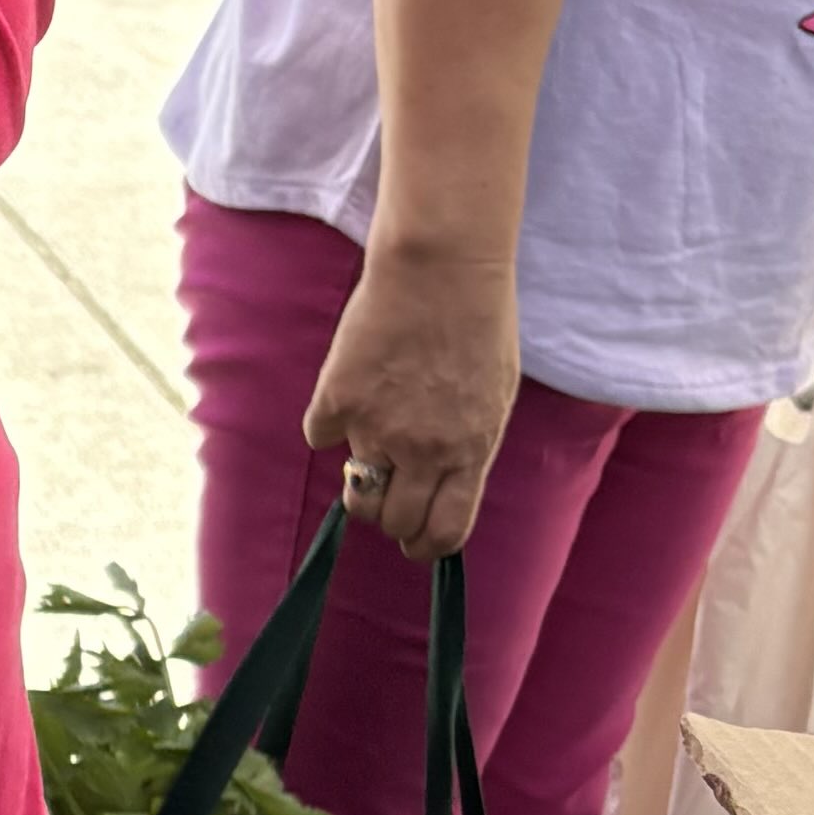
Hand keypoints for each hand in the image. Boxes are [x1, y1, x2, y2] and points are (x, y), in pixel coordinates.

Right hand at [306, 234, 519, 561]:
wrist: (440, 269)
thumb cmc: (478, 325)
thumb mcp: (494, 398)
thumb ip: (466, 446)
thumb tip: (438, 483)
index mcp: (469, 452)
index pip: (444, 532)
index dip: (425, 546)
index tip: (415, 540)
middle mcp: (422, 451)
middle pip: (392, 521)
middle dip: (388, 516)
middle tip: (385, 492)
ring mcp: (376, 428)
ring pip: (355, 488)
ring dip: (359, 476)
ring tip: (369, 439)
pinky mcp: (335, 401)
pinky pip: (319, 435)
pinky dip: (329, 419)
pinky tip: (351, 385)